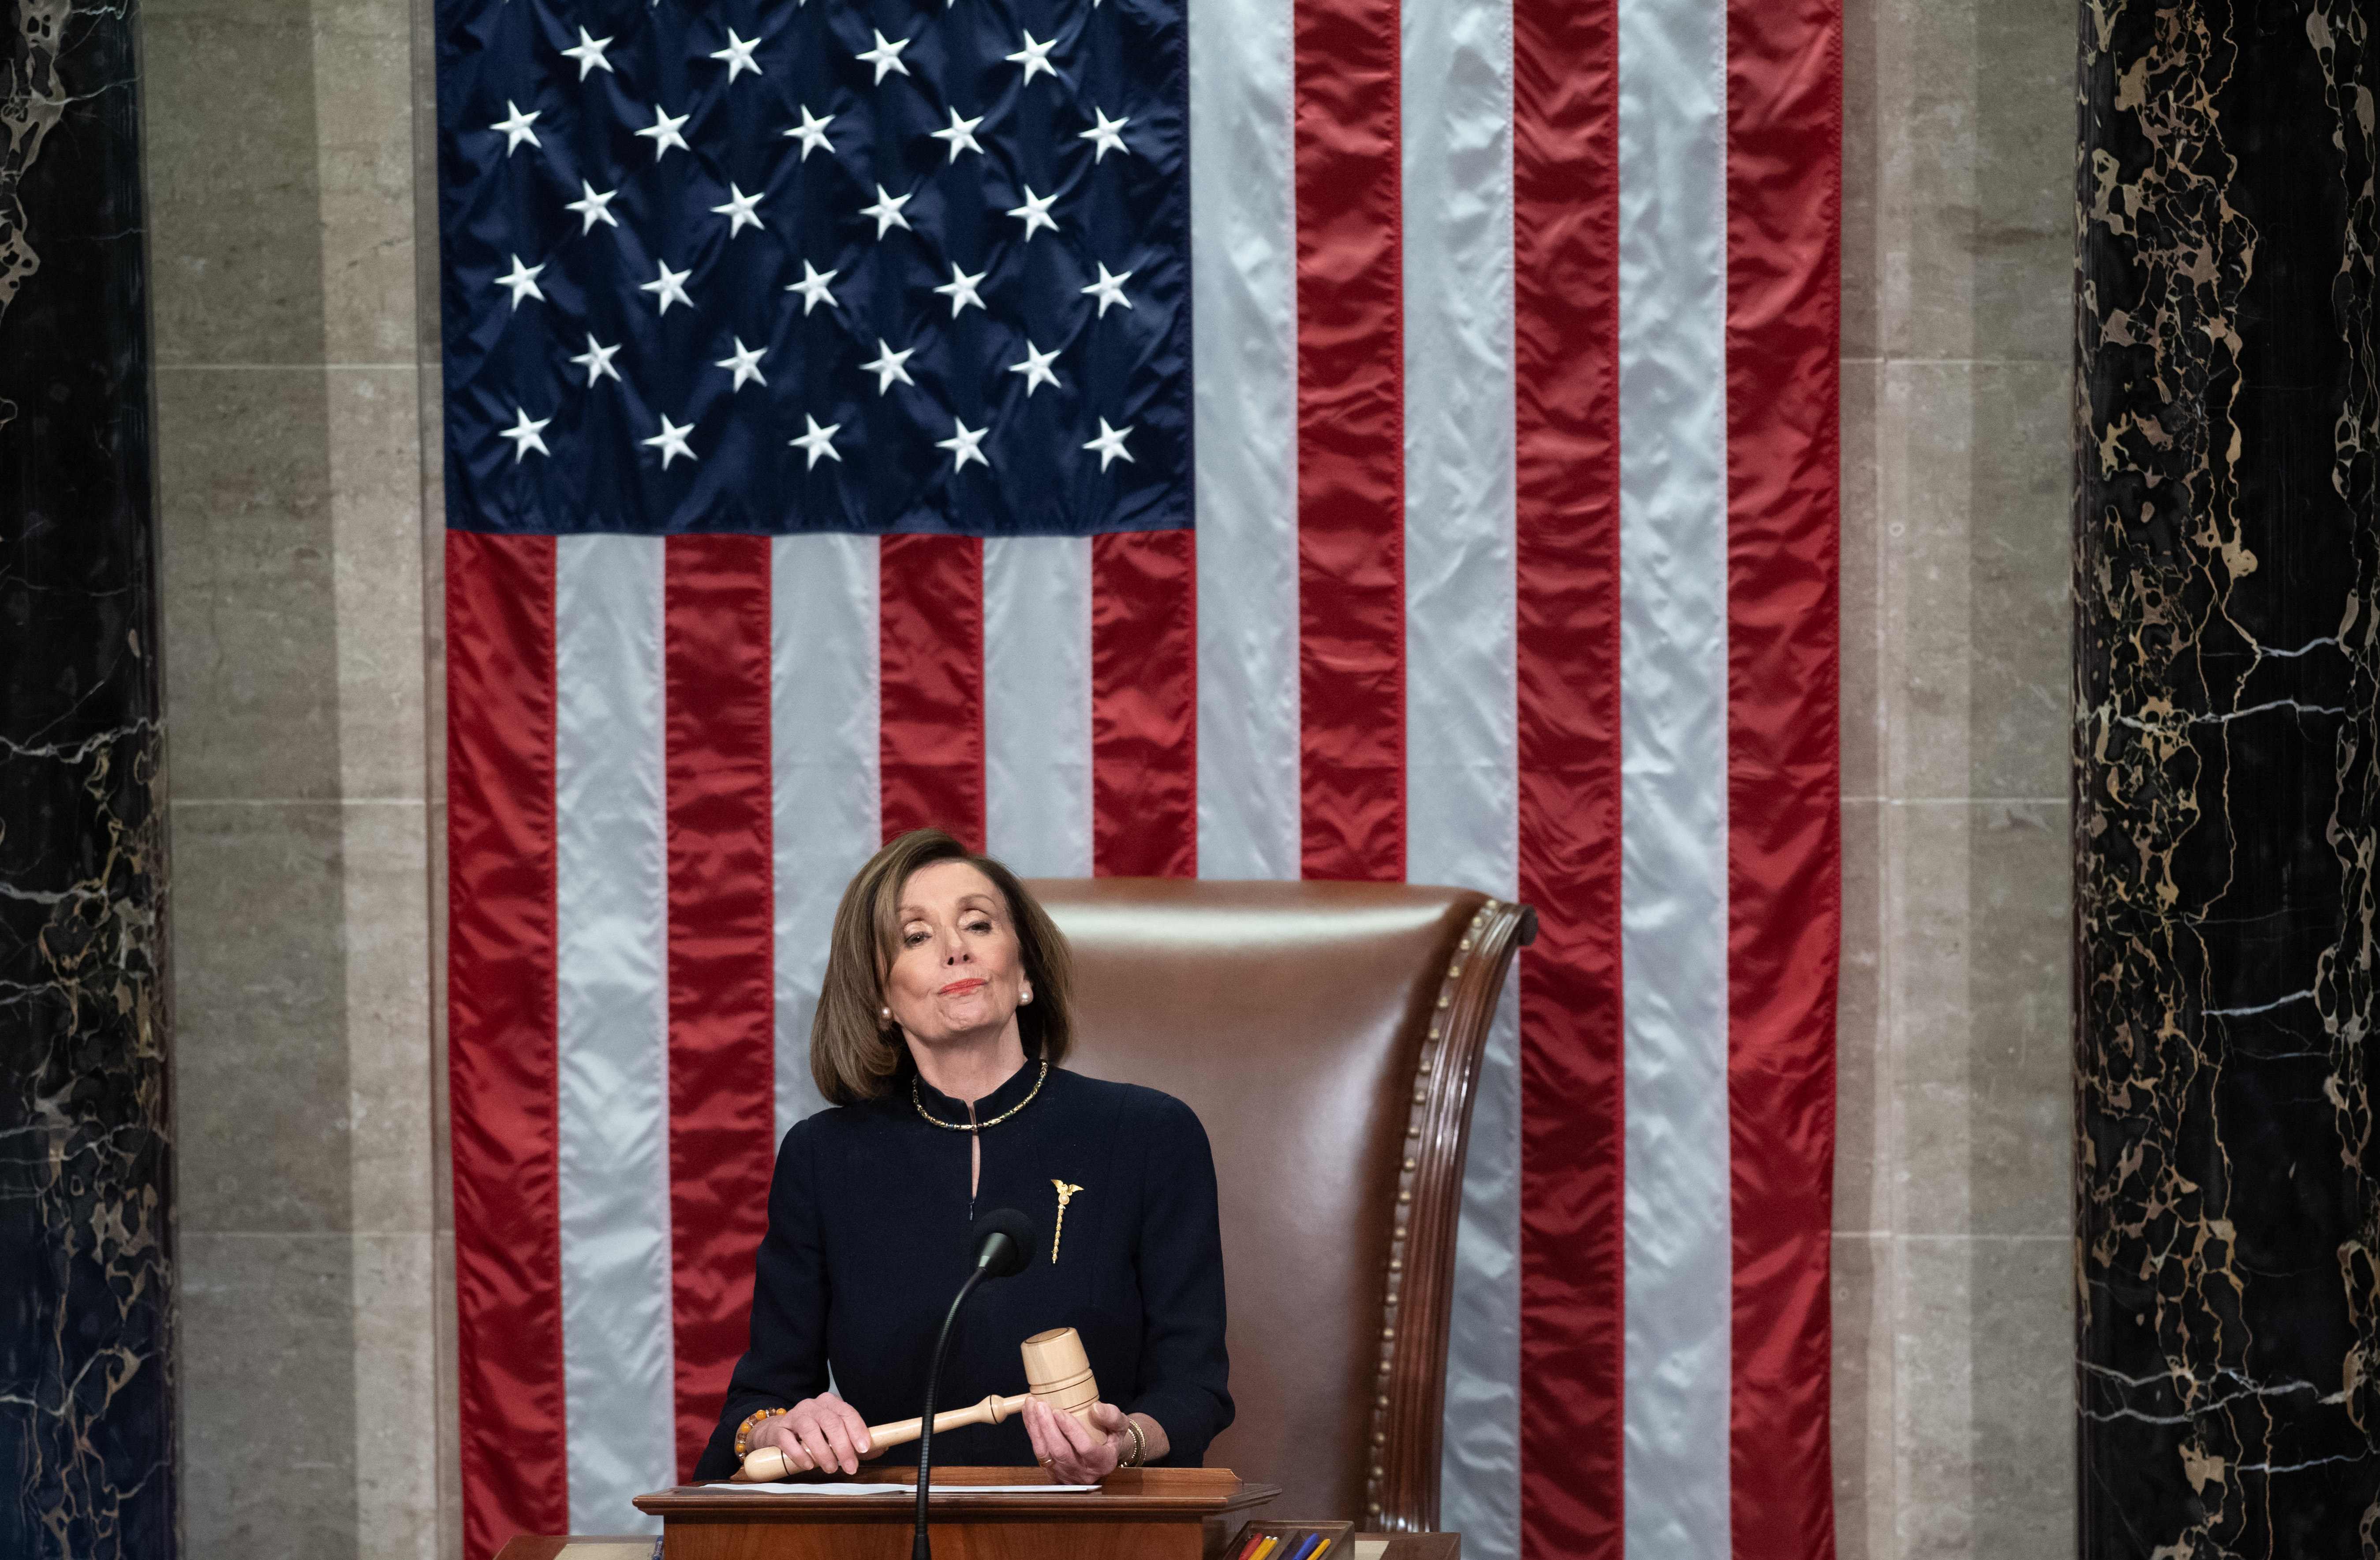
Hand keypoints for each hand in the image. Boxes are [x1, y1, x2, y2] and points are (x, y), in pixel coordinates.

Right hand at [752, 1392, 874, 1476]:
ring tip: (830, 1468)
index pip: (847, 1413)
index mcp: (830, 1403)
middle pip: (831, 1422)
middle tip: (850, 1467)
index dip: (857, 1430)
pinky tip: (808, 1465)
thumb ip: (856, 1442)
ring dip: (823, 1452)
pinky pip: (788, 1440)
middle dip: (843, 1447)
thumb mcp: (835, 1435)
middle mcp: (813, 1406)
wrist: (776, 1432)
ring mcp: (794, 1416)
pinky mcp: (778, 1429)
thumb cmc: (812, 1435)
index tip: (864, 1449)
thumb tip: (882, 1447)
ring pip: (810, 1430)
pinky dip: (799, 1454)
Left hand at [1021, 1397, 1126, 1483]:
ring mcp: (1066, 1475)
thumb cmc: (1111, 1437)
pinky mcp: (1053, 1472)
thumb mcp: (1120, 1425)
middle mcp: (1084, 1473)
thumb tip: (1095, 1408)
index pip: (1086, 1448)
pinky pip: (1039, 1453)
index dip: (1071, 1430)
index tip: (1059, 1411)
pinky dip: (1032, 1432)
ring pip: (1046, 1454)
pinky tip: (1029, 1414)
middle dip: (1047, 1427)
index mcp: (1103, 1462)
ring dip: (1035, 1428)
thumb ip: (1112, 1416)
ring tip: (1031, 1405)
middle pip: (1061, 1452)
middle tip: (1040, 1405)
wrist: (1103, 1454)